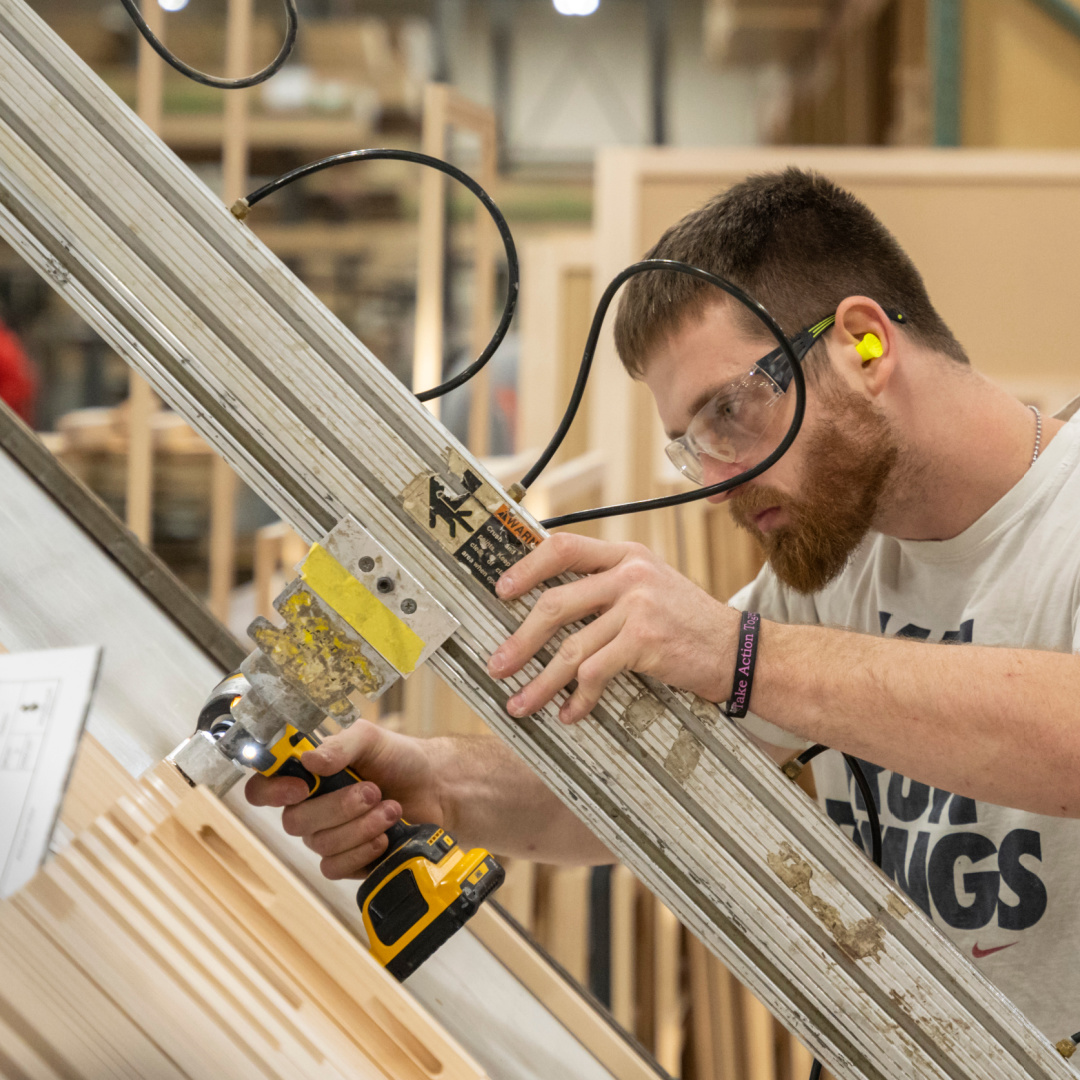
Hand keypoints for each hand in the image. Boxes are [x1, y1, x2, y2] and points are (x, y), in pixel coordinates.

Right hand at [245, 721, 445, 879]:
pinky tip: (384, 837)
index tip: (300, 787)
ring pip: (321, 845)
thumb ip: (340, 746)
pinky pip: (335, 868)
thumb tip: (309, 762)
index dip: (270, 792)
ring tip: (391, 808)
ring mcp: (328, 837)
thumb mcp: (371, 739)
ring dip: (360, 826)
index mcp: (307, 776)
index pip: (263, 789)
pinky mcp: (348, 862)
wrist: (436, 788)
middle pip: (295, 822)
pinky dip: (362, 851)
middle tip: (373, 791)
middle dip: (339, 807)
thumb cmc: (399, 759)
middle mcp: (311, 808)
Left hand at [486, 532, 738, 722]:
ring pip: (570, 646)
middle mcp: (630, 574)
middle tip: (498, 665)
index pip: (563, 547)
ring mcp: (638, 605)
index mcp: (626, 555)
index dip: (527, 568)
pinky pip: (595, 672)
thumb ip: (609, 588)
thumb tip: (549, 612)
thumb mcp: (651, 588)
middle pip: (555, 603)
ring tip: (520, 704)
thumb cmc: (689, 625)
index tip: (501, 591)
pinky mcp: (645, 640)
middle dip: (520, 641)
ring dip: (541, 681)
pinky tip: (571, 713)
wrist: (739, 651)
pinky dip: (578, 698)